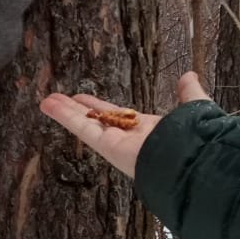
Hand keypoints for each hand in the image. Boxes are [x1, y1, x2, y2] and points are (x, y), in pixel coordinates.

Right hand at [39, 72, 209, 178]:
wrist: (190, 161)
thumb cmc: (193, 138)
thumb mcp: (192, 107)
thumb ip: (188, 94)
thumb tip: (189, 77)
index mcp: (147, 130)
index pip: (118, 116)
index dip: (101, 108)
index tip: (87, 101)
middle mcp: (127, 139)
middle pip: (96, 121)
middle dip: (79, 111)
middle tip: (62, 100)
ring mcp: (114, 143)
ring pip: (85, 124)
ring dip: (65, 112)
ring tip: (47, 101)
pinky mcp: (105, 146)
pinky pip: (83, 128)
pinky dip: (64, 116)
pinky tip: (48, 105)